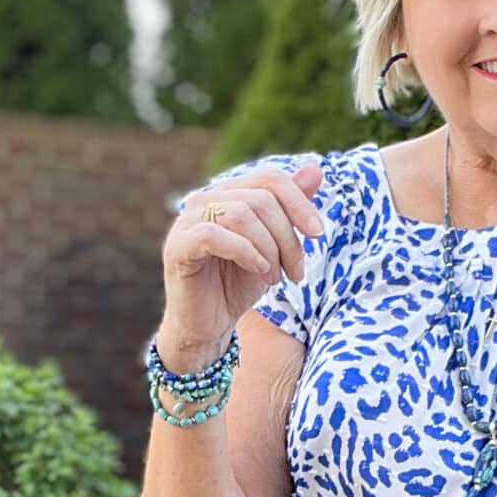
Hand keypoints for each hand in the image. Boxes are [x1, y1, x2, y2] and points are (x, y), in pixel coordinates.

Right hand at [159, 159, 326, 360]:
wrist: (208, 326)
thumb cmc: (237, 286)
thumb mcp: (274, 247)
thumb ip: (289, 210)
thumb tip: (316, 169)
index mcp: (228, 195)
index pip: (270, 179)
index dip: (299, 202)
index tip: (318, 234)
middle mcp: (205, 200)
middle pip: (260, 199)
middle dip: (287, 237)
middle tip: (295, 272)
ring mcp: (187, 221)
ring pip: (240, 215)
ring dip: (268, 249)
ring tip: (274, 277)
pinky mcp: (178, 246)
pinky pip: (214, 235)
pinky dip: (245, 252)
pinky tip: (257, 271)